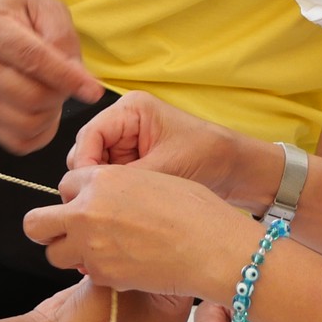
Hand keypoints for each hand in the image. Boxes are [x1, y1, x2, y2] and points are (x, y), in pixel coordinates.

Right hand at [0, 0, 103, 154]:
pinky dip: (40, 133)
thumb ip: (64, 37)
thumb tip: (79, 77)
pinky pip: (18, 141)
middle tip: (68, 82)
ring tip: (53, 93)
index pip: (32, 59)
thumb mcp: (45, 7)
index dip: (67, 77)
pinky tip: (43, 111)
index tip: (93, 91)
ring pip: (26, 124)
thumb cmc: (14, 15)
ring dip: (52, 114)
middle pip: (31, 97)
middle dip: (61, 94)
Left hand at [22, 167, 252, 301]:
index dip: (76, 198)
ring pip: (54, 255)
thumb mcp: (153, 180)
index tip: (88, 208)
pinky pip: (86, 275)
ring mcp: (91, 245)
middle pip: (35, 222)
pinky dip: (100, 273)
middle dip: (47, 228)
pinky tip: (125, 267)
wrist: (213, 247)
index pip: (64, 185)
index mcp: (101, 179)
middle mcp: (87, 211)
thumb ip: (119, 186)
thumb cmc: (196, 212)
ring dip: (70, 254)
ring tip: (98, 254)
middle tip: (67, 234)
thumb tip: (108, 196)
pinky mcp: (103, 275)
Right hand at [65, 91, 276, 206]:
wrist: (236, 168)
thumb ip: (128, 179)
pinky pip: (111, 180)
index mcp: (131, 110)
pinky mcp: (133, 162)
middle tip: (99, 207)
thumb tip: (95, 198)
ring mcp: (127, 143)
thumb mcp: (167, 166)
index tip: (88, 193)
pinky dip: (113, 195)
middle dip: (91, 180)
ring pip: (96, 170)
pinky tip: (121, 210)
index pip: (89, 136)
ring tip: (112, 211)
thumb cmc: (210, 155)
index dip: (84, 165)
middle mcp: (124, 123)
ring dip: (102, 190)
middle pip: (87, 152)